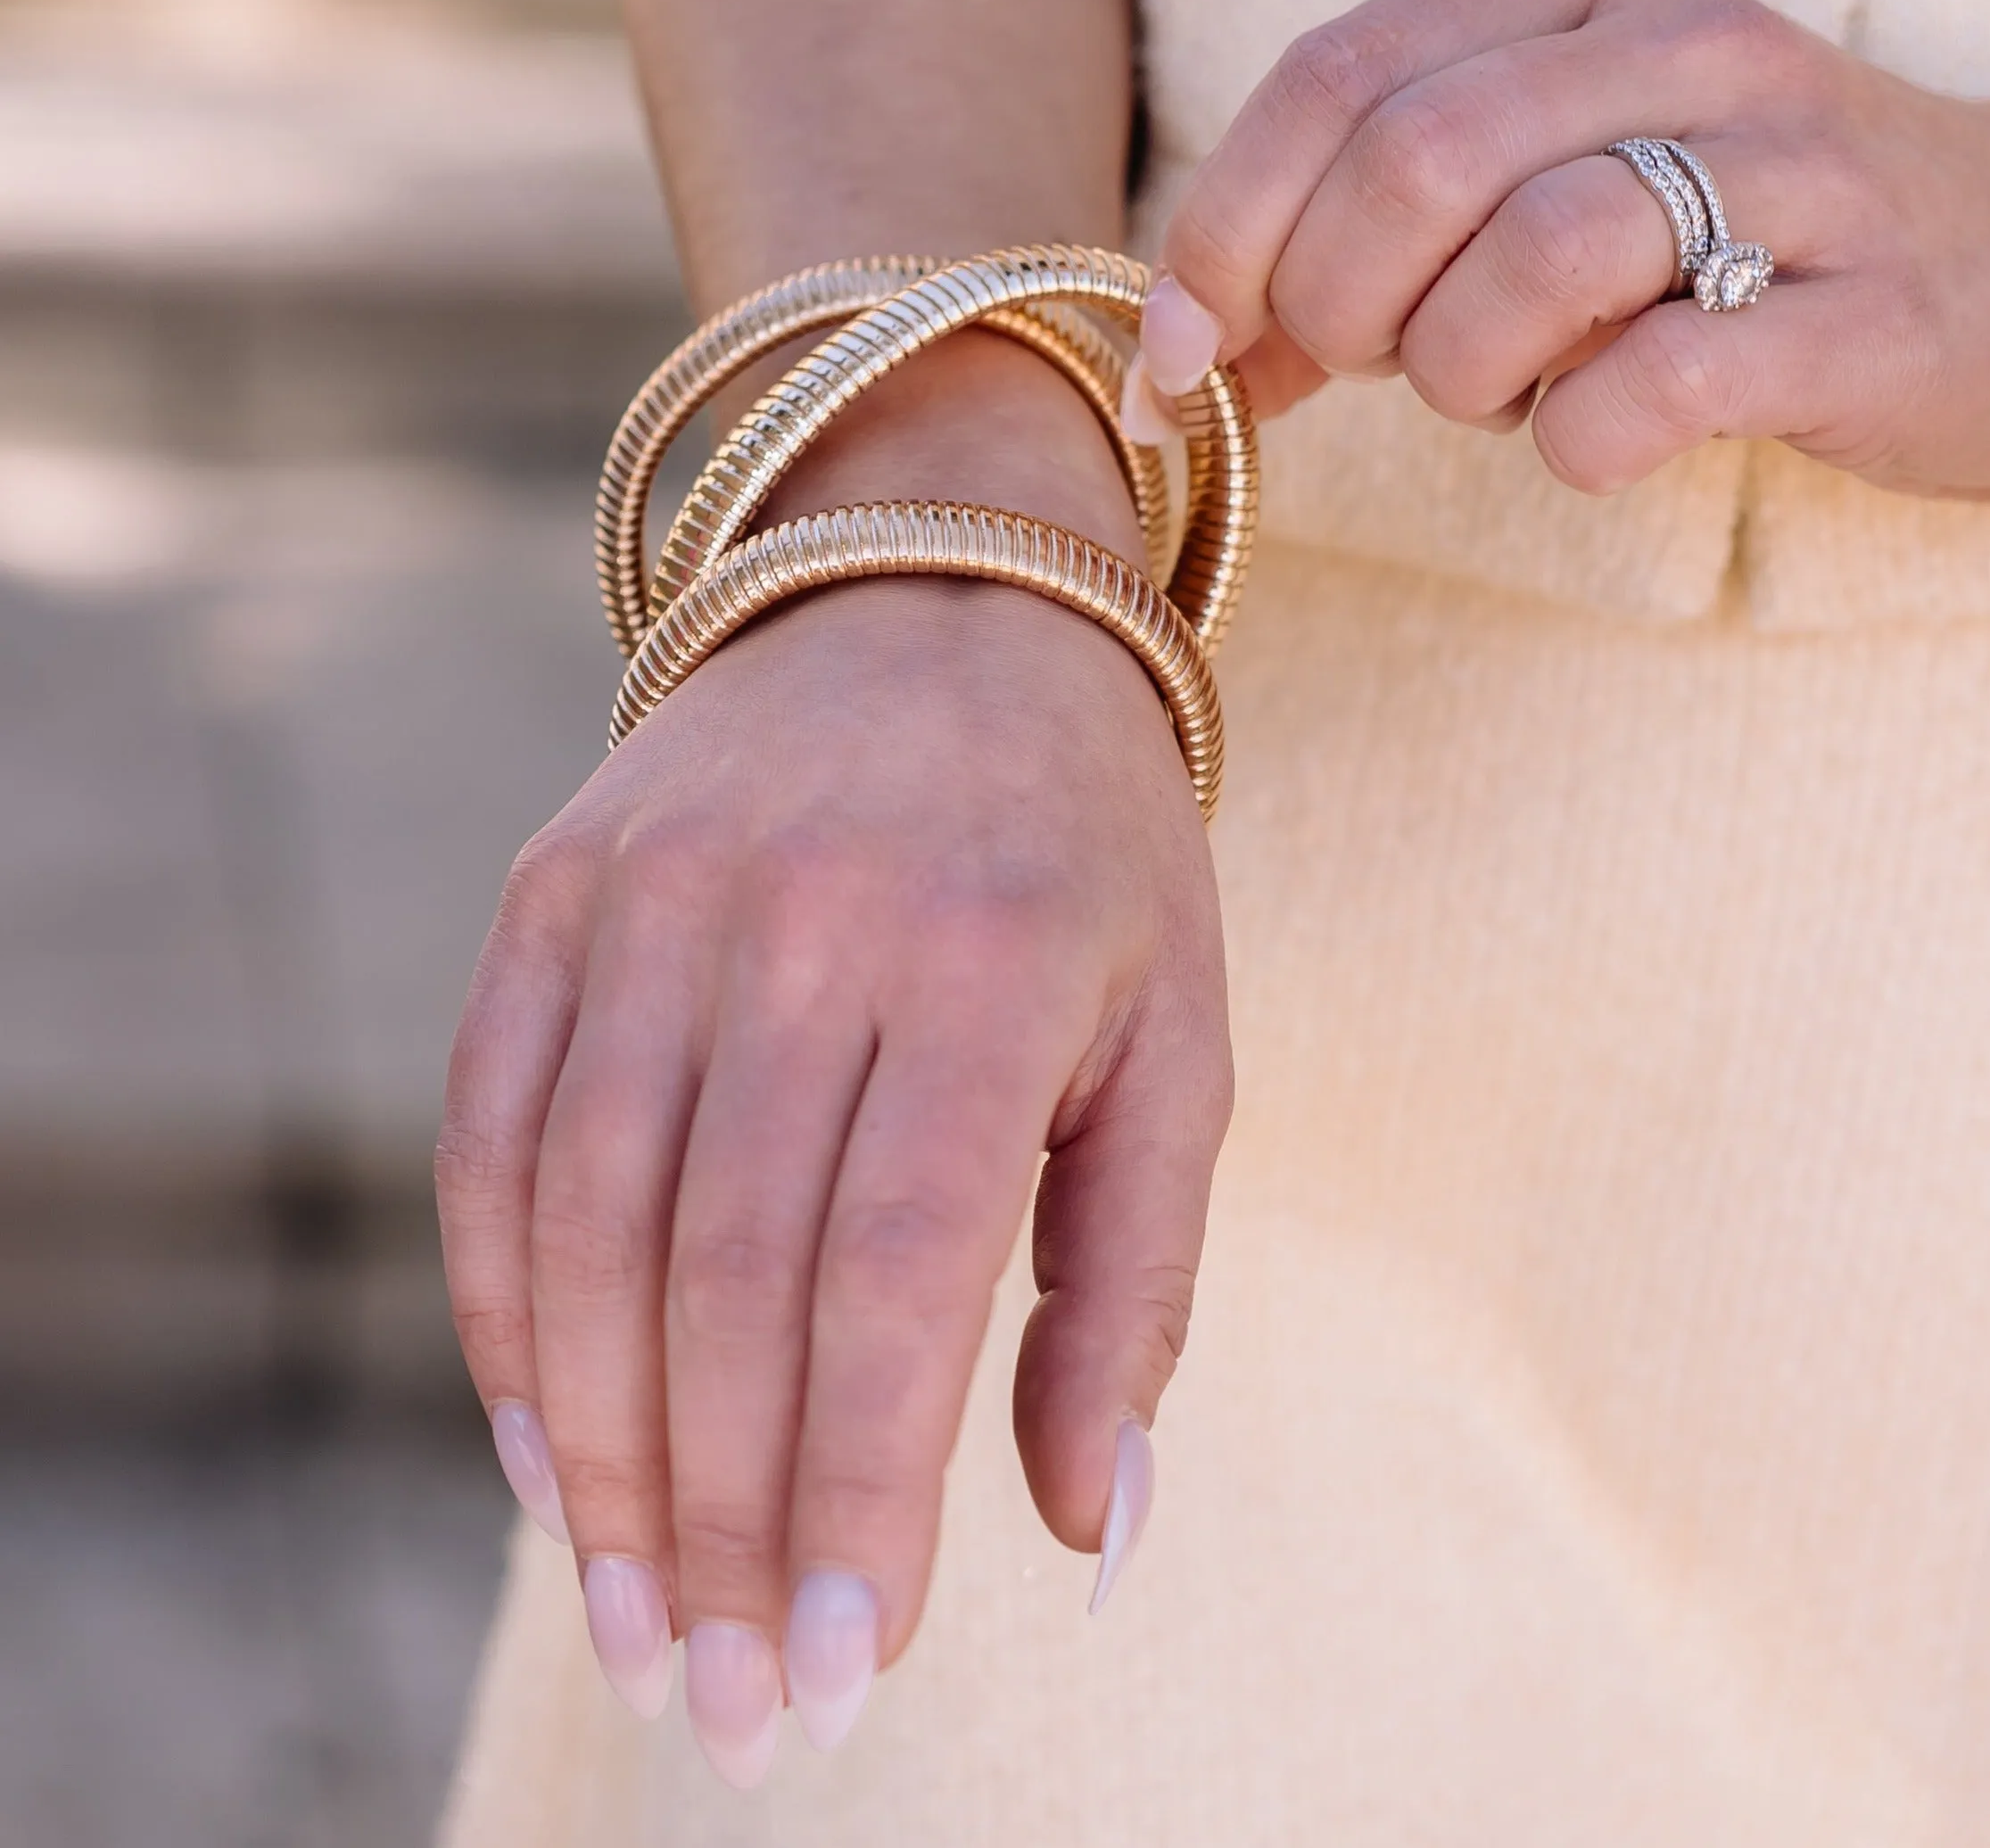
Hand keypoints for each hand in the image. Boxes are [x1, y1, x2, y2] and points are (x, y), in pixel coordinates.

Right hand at [434, 333, 1230, 1781]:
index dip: (862, 1497)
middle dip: (730, 1525)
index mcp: (990, 964)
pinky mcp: (555, 890)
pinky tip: (549, 1455)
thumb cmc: (1083, 857)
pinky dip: (504, 1316)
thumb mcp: (1173, 1042)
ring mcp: (654, 897)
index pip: (898, 1281)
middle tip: (739, 1706)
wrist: (938, 603)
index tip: (854, 1673)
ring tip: (645, 1624)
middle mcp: (803, 922)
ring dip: (604, 1460)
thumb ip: (1132, 1288)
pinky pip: (494, 1135)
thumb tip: (1088, 1535)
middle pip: (729, 1281)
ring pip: (588, 1230)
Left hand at [1128, 0, 1989, 502]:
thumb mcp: (1541, 197)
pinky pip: (1666, 379)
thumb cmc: (1729, 248)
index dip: (1223, 224)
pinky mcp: (1867, 315)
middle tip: (1369, 372)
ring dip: (1463, 371)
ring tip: (1503, 397)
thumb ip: (1366, 250)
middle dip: (1334, 304)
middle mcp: (1684, 52)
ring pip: (1537, 255)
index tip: (1184, 350)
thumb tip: (1184, 357)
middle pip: (1417, 158)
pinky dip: (1583, 439)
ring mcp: (1793, 174)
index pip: (1337, 70)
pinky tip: (1595, 440)